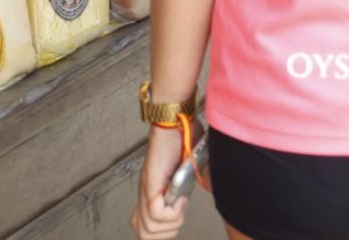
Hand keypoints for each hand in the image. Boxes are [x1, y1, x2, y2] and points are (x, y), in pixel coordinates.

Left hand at [131, 124, 189, 239]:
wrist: (175, 120)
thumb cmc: (183, 138)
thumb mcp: (187, 171)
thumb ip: (189, 186)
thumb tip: (205, 193)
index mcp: (152, 194)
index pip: (143, 228)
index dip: (161, 232)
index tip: (178, 216)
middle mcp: (145, 194)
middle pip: (143, 233)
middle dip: (166, 233)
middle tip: (179, 215)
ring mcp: (146, 189)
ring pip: (148, 228)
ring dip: (172, 222)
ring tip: (180, 204)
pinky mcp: (150, 182)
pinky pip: (156, 212)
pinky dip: (173, 211)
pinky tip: (181, 197)